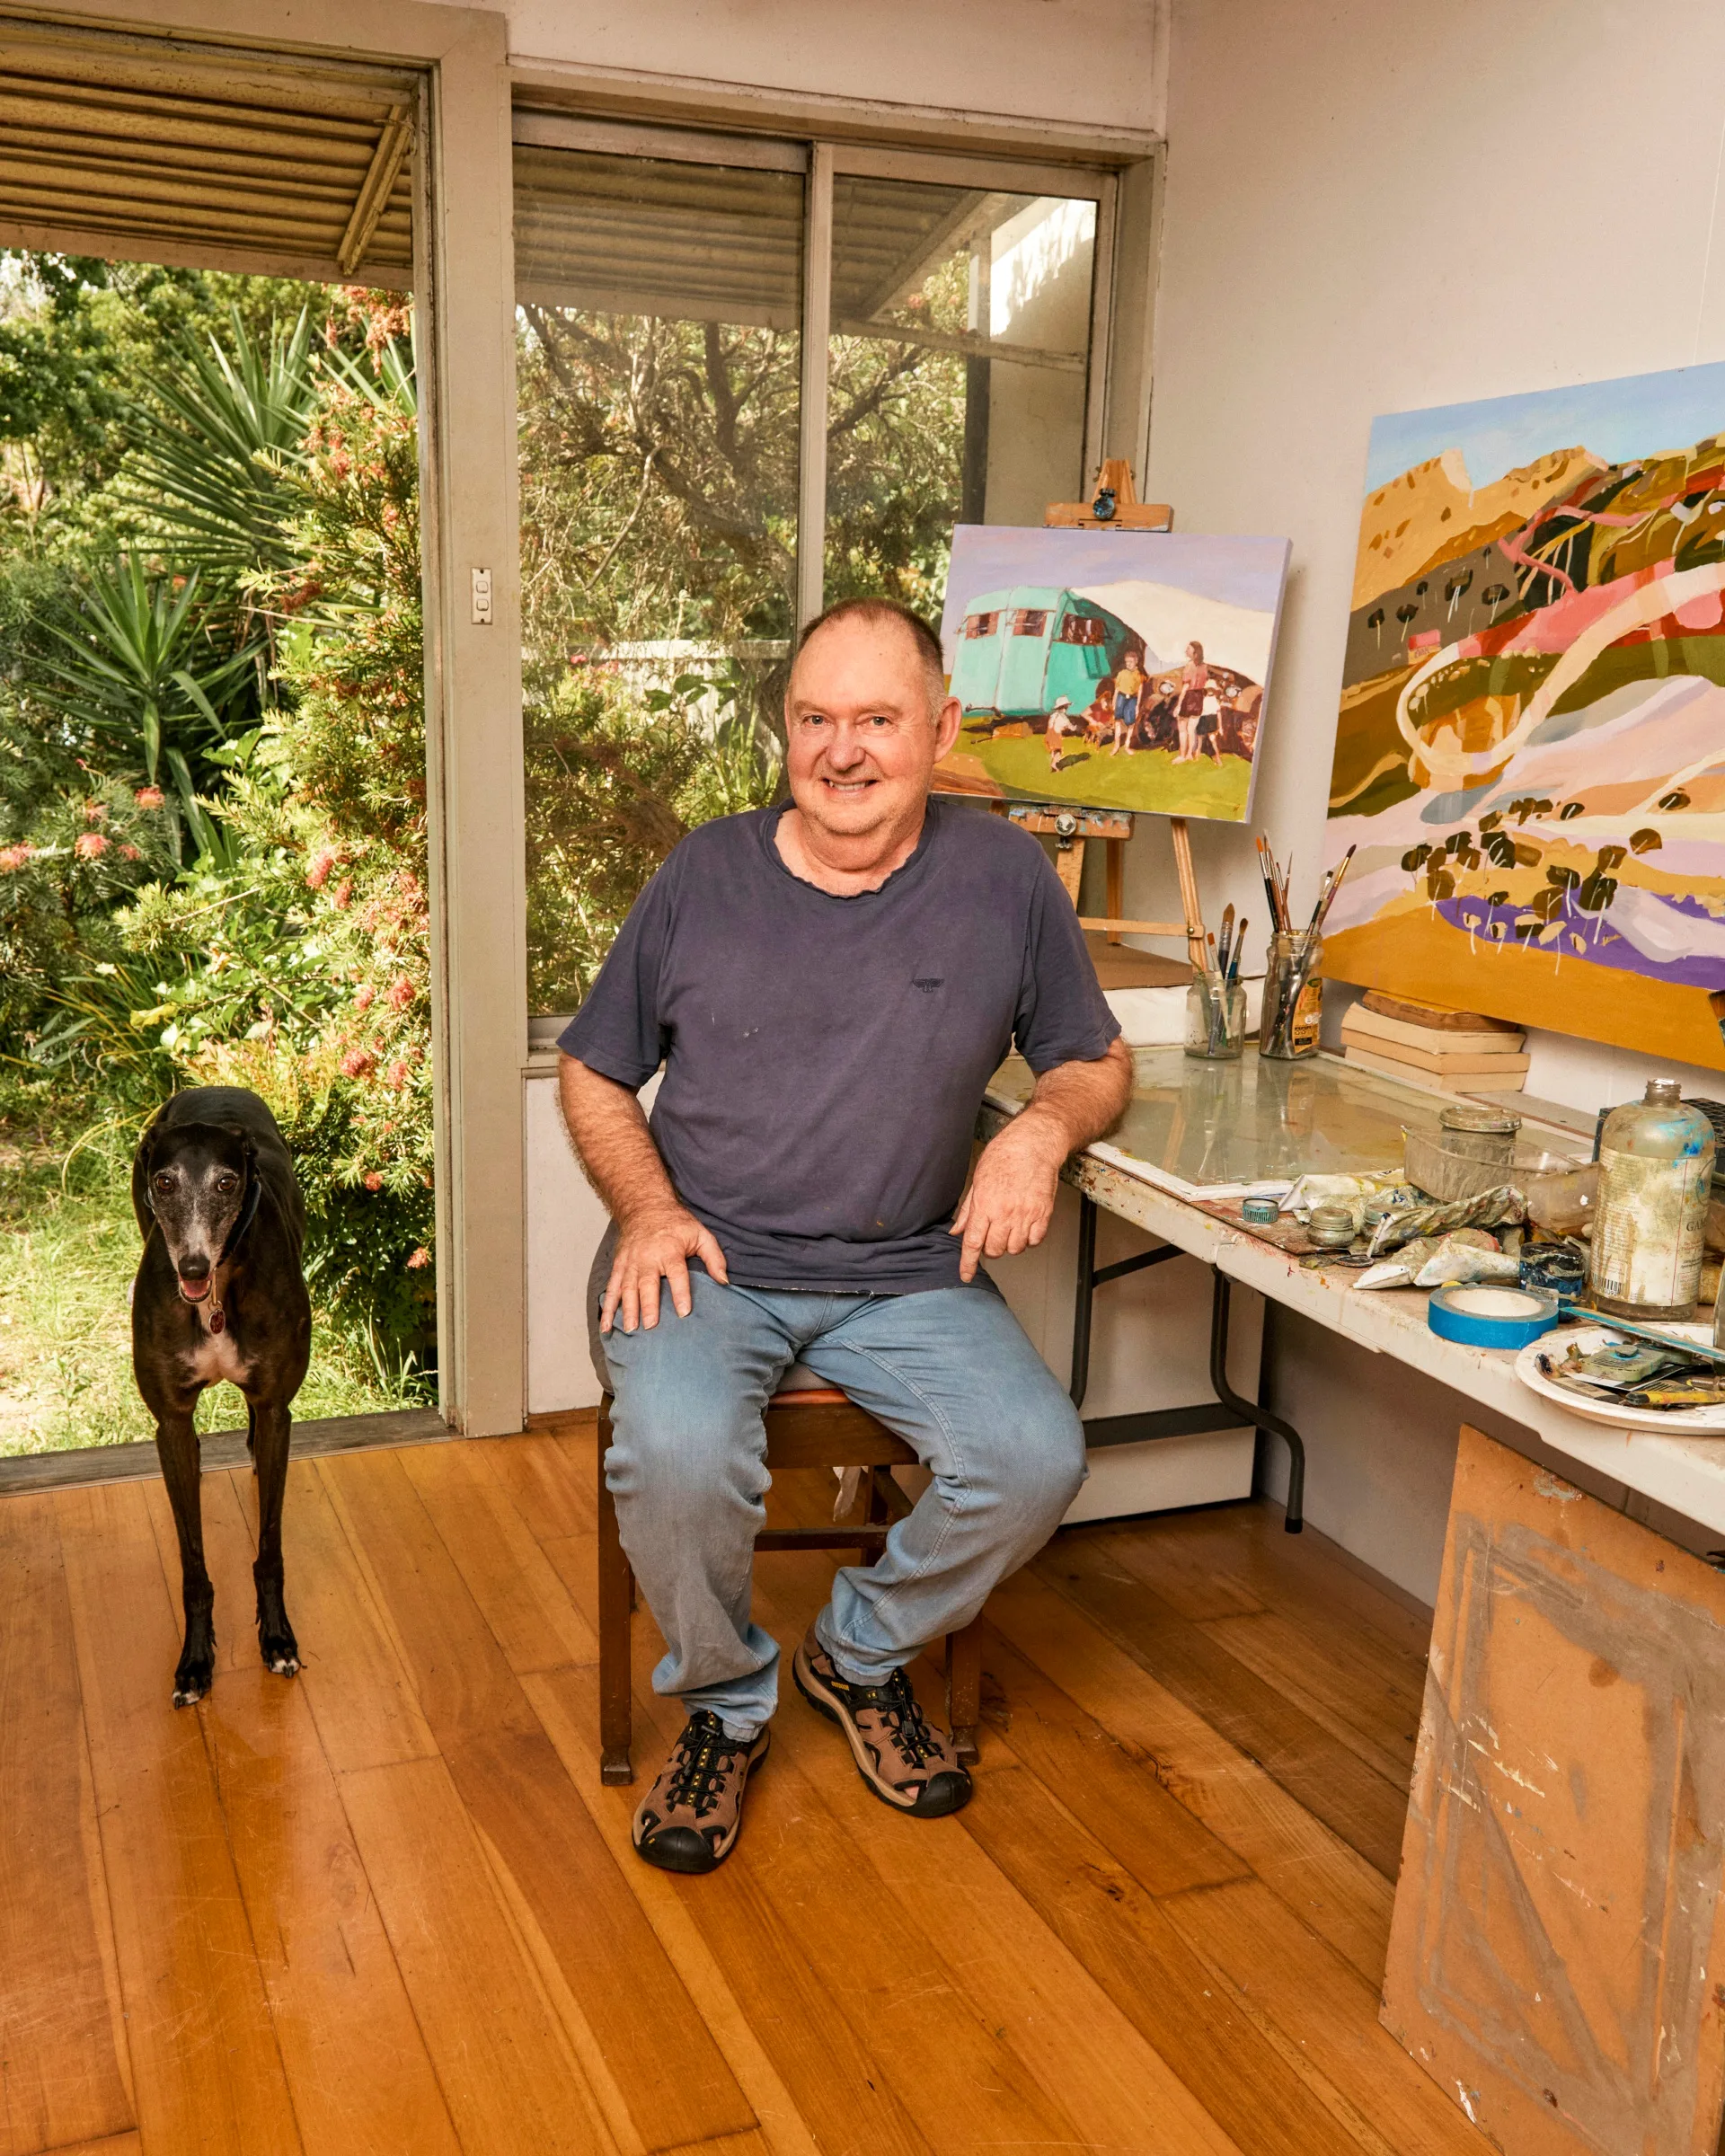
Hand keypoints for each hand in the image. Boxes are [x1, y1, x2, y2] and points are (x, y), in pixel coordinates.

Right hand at [602, 1204, 728, 1332]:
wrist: (645, 1207)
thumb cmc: (676, 1224)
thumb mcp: (701, 1234)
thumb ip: (714, 1258)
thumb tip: (724, 1281)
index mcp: (669, 1250)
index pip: (676, 1273)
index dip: (680, 1293)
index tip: (684, 1312)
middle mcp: (647, 1257)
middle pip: (647, 1283)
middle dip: (648, 1306)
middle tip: (651, 1327)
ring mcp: (630, 1262)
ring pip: (627, 1288)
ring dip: (628, 1310)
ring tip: (630, 1330)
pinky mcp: (619, 1266)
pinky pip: (612, 1288)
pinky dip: (608, 1307)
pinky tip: (606, 1325)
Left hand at [948, 1115, 1067, 1282]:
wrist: (1034, 1144)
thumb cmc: (1004, 1156)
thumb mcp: (978, 1180)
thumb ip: (968, 1209)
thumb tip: (957, 1230)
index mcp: (984, 1205)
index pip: (972, 1242)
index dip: (968, 1263)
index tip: (966, 1275)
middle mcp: (1004, 1213)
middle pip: (994, 1249)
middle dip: (990, 1248)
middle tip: (992, 1235)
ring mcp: (1025, 1215)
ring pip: (1015, 1248)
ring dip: (1010, 1244)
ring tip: (1010, 1228)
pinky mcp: (1043, 1214)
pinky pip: (1035, 1240)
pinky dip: (1029, 1239)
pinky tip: (1025, 1226)